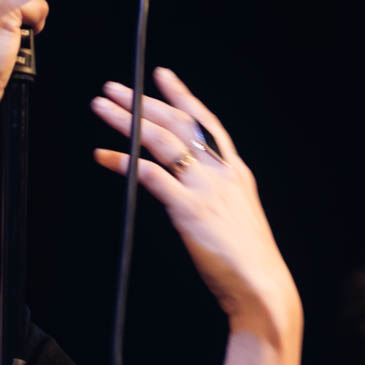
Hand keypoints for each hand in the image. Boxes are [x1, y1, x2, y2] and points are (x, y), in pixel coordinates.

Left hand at [91, 68, 299, 336]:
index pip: (206, 122)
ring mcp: (206, 189)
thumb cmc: (245, 260)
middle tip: (113, 88)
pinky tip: (104, 156)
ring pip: (161, 141)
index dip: (182, 96)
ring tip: (101, 108)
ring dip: (127, 121)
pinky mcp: (189, 210)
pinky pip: (150, 176)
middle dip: (143, 102)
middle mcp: (222, 173)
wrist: (262, 289)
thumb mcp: (236, 215)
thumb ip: (213, 194)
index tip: (162, 75)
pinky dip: (124, 162)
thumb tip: (184, 185)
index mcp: (235, 172)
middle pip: (177, 124)